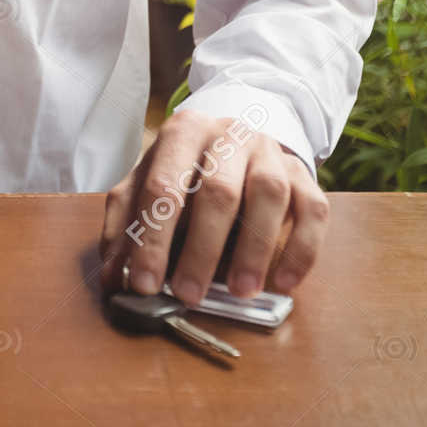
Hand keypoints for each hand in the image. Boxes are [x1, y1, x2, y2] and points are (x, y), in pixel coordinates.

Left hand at [97, 110, 327, 306]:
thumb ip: (126, 227)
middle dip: (202, 249)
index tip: (145, 285)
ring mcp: (270, 151)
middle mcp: (229, 134)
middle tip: (189, 294)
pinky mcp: (303, 173)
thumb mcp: (147, 187)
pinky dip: (301, 249)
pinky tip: (284, 283)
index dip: (153, 239)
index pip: (163, 185)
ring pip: (269, 194)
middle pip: (219, 189)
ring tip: (239, 291)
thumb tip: (113, 279)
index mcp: (183, 132)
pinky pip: (313, 209)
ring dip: (254, 249)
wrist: (238, 138)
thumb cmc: (187, 171)